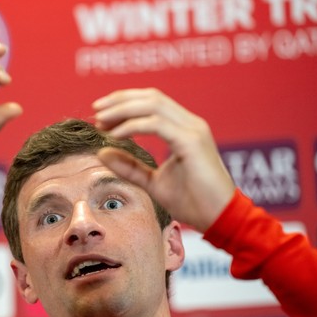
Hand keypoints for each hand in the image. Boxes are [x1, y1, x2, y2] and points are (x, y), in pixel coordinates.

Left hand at [93, 88, 233, 231]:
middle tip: (95, 111)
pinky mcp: (192, 142)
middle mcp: (191, 123)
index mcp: (185, 129)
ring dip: (123, 109)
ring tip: (101, 121)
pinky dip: (132, 126)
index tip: (100, 115)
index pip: (152, 102)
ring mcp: (193, 130)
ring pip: (153, 104)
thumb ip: (129, 167)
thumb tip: (101, 152)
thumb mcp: (153, 182)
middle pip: (151, 97)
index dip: (124, 103)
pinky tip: (115, 135)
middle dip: (119, 100)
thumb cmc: (194, 202)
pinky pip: (156, 124)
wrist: (221, 219)